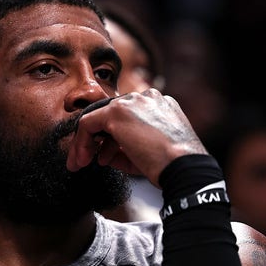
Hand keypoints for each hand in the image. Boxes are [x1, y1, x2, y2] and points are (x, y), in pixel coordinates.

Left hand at [66, 88, 207, 187]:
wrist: (183, 167)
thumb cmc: (170, 165)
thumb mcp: (149, 152)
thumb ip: (126, 148)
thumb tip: (105, 154)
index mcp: (159, 104)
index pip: (128, 117)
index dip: (113, 139)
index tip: (106, 157)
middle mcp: (146, 97)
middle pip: (112, 117)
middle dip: (99, 141)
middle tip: (89, 160)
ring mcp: (131, 102)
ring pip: (99, 119)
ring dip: (89, 144)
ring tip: (85, 163)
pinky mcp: (116, 112)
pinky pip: (88, 124)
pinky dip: (82, 142)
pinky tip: (82, 159)